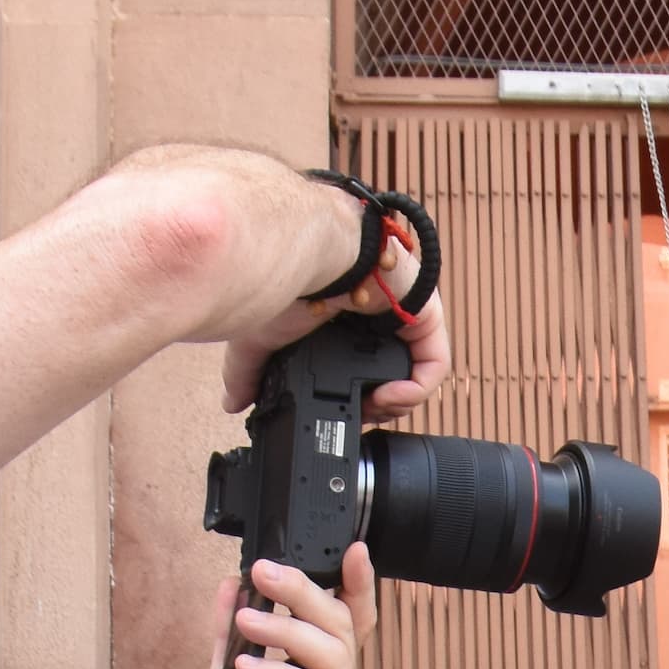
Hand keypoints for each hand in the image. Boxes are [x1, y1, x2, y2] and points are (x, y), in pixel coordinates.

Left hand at [194, 545, 376, 668]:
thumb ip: (228, 641)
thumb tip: (230, 587)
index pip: (348, 621)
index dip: (356, 584)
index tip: (350, 547)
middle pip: (341, 626)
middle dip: (305, 590)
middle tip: (265, 571)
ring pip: (332, 655)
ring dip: (286, 629)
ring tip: (246, 621)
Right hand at [216, 167, 452, 419]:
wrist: (310, 251)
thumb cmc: (286, 279)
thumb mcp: (261, 337)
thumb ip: (250, 372)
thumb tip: (234, 402)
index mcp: (347, 326)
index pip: (362, 376)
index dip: (356, 405)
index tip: (341, 418)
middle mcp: (380, 321)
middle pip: (392, 379)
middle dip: (375, 408)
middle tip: (356, 416)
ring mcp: (407, 315)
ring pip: (416, 375)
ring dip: (395, 404)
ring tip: (370, 409)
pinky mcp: (427, 314)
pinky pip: (434, 365)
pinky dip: (415, 391)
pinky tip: (387, 397)